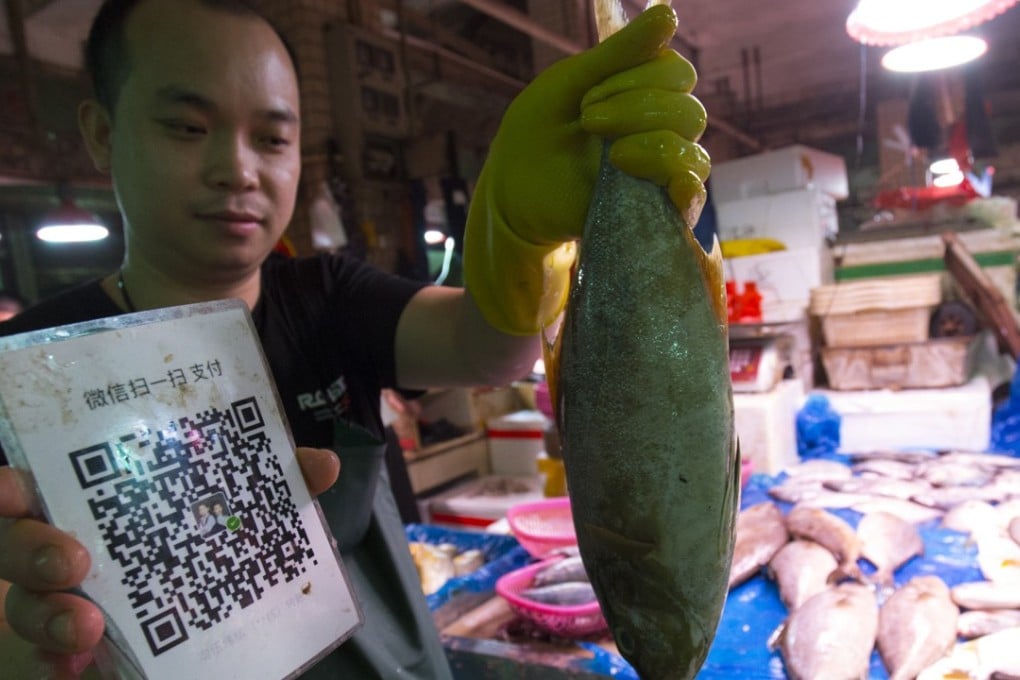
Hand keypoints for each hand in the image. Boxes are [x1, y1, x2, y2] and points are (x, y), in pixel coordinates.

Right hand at [0, 447, 338, 674]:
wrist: (179, 627)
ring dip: (50, 615)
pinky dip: (54, 665)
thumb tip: (324, 464)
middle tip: (73, 561)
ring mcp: (50, 606)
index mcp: (89, 500)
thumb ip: (271, 485)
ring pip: (23, 607)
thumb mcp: (232, 513)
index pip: (27, 485)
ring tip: (87, 628)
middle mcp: (56, 548)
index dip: (9, 488)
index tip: (14, 490)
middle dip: (31, 549)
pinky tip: (76, 668)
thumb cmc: (194, 546)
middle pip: (13, 543)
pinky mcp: (59, 652)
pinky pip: (40, 662)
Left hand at [463, 4, 710, 335]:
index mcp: (643, 94)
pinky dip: (683, 185)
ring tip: (610, 156)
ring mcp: (658, 173)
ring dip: (652, 146)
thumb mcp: (571, 84)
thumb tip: (669, 13)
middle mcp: (659, 131)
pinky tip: (666, 181)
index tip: (589, 96)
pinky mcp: (653, 210)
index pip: (676, 74)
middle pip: (689, 112)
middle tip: (589, 121)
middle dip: (638, 110)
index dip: (640, 78)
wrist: (511, 192)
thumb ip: (619, 53)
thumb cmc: (537, 132)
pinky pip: (691, 196)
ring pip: (692, 152)